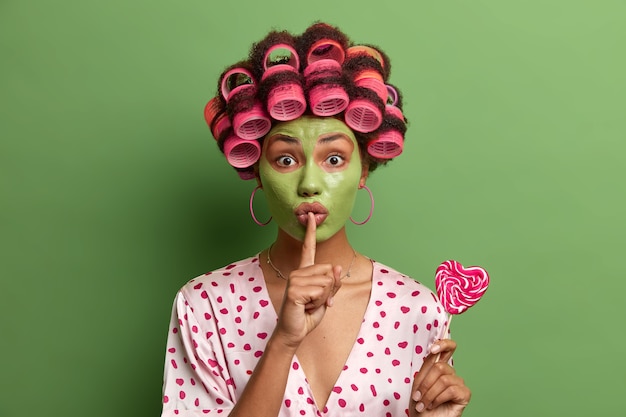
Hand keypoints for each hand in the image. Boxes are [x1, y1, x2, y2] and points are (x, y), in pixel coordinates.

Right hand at [273, 212, 341, 347]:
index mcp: (305, 272)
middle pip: (330, 271)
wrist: (293, 332)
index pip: (309, 248)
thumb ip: (333, 283)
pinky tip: (306, 307)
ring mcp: (295, 279)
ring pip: (328, 282)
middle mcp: (298, 272)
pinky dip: (319, 303)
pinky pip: (321, 291)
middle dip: (329, 290)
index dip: (310, 232)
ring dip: (324, 298)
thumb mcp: (326, 298)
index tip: (311, 215)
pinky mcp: (294, 290)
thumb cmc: (307, 315)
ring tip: (309, 305)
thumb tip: (337, 267)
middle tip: (314, 301)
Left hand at [410, 339, 470, 416]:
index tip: (432, 349)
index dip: (443, 344)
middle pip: (439, 366)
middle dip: (425, 383)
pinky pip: (450, 390)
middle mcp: (451, 374)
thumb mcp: (418, 383)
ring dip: (429, 394)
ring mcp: (458, 384)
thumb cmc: (421, 404)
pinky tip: (434, 405)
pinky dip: (437, 399)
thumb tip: (433, 352)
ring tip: (423, 404)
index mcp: (439, 368)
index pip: (448, 349)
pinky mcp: (464, 394)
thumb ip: (426, 367)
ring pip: (443, 379)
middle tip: (418, 397)